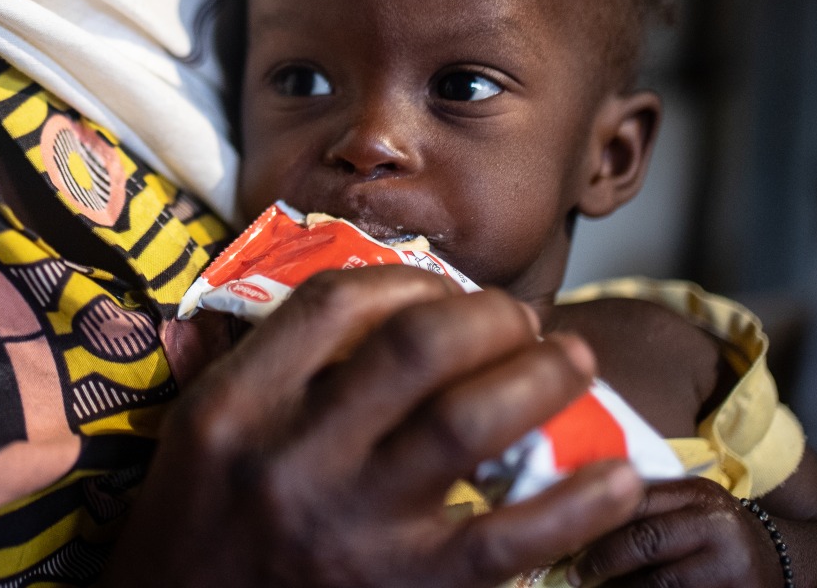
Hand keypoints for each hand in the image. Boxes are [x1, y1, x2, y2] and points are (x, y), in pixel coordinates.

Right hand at [103, 266, 644, 587]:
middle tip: (524, 321)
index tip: (443, 289)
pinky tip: (616, 479)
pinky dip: (578, 502)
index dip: (408, 279)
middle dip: (492, 317)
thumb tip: (372, 300)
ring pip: (470, 422)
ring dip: (541, 378)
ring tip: (572, 363)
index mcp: (237, 407)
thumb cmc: (200, 532)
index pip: (335, 304)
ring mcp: (351, 528)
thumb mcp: (200, 434)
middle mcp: (292, 458)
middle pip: (417, 347)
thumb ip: (266, 364)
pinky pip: (509, 537)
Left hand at [571, 478, 782, 586]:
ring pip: (660, 583)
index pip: (635, 501)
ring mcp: (730, 567)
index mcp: (697, 494)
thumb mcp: (690, 507)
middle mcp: (716, 526)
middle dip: (601, 561)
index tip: (566, 539)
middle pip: (644, 542)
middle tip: (575, 576)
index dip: (595, 521)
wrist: (782, 561)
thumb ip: (646, 506)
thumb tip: (576, 513)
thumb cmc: (716, 533)